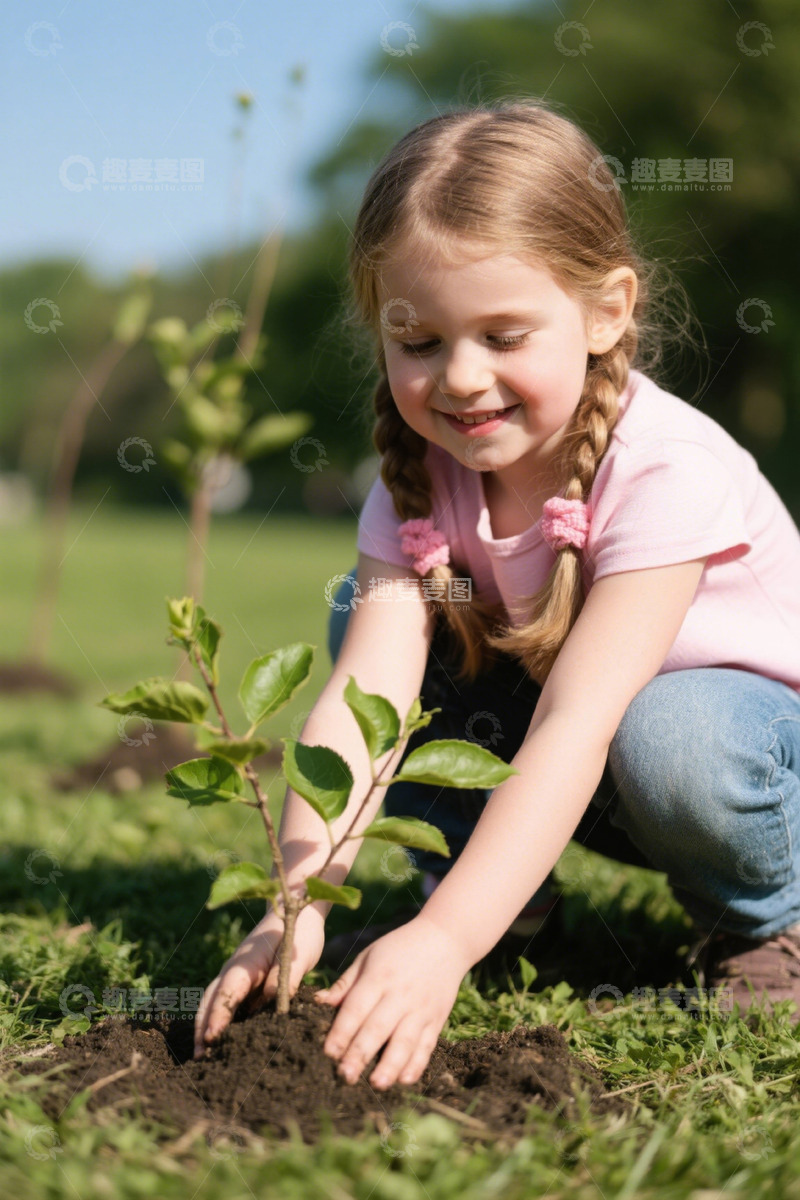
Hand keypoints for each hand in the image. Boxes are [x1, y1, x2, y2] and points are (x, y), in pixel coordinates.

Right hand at [194, 904, 325, 1057]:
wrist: (295, 911)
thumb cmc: (298, 931)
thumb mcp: (298, 953)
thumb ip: (285, 976)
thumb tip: (271, 1000)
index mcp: (247, 962)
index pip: (227, 991)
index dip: (218, 1015)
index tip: (211, 1038)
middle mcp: (235, 970)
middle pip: (211, 999)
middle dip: (202, 1026)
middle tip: (198, 1056)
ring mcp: (236, 976)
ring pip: (214, 1001)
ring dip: (205, 1025)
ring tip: (201, 1055)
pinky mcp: (244, 983)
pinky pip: (226, 1003)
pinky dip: (218, 1020)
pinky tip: (220, 1040)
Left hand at [313, 914, 470, 1089]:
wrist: (445, 940)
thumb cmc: (399, 948)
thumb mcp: (369, 956)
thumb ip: (346, 984)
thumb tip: (318, 1003)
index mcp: (379, 977)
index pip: (356, 1008)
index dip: (342, 1032)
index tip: (328, 1053)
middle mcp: (401, 995)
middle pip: (378, 1028)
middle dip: (360, 1053)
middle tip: (345, 1076)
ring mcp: (421, 1009)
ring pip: (405, 1041)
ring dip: (390, 1065)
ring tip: (376, 1084)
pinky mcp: (437, 1019)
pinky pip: (427, 1045)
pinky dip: (417, 1064)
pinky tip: (404, 1080)